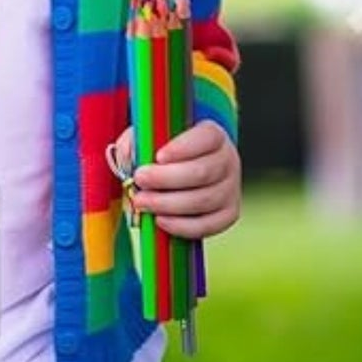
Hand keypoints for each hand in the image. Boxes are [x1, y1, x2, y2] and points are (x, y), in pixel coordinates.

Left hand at [131, 121, 240, 239]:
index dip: (183, 148)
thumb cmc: (164, 153)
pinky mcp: (229, 213)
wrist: (183, 175)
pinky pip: (209, 225)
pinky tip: (160, 220)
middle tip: (139, 180)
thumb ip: (137, 142)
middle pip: (202, 172)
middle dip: (166, 179)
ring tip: (142, 202)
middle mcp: (228, 160)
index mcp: (214, 135)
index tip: (158, 157)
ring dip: (168, 204)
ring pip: (204, 200)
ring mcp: (231, 188)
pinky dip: (182, 226)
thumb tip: (130, 155)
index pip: (206, 137)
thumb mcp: (149, 139)